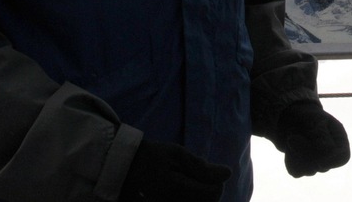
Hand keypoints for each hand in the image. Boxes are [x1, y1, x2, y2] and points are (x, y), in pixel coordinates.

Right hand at [117, 138, 231, 201]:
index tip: (207, 171)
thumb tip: (228, 174)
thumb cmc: (151, 157)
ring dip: (200, 196)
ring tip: (188, 184)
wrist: (124, 170)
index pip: (213, 193)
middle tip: (197, 177)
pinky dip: (191, 199)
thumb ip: (201, 166)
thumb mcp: (176, 154)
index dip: (216, 181)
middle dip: (209, 191)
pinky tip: (185, 192)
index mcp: (173, 188)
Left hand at [275, 100, 350, 176]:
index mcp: (339, 140)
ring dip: (296, 155)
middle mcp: (331, 154)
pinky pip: (296, 172)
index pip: (342, 158)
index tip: (317, 160)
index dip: (331, 161)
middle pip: (323, 166)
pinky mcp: (304, 168)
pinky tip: (289, 148)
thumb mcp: (316, 122)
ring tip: (291, 139)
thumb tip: (320, 163)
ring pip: (308, 171)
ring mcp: (318, 162)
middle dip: (305, 153)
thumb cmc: (308, 117)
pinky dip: (290, 160)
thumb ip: (322, 139)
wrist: (293, 117)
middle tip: (292, 138)